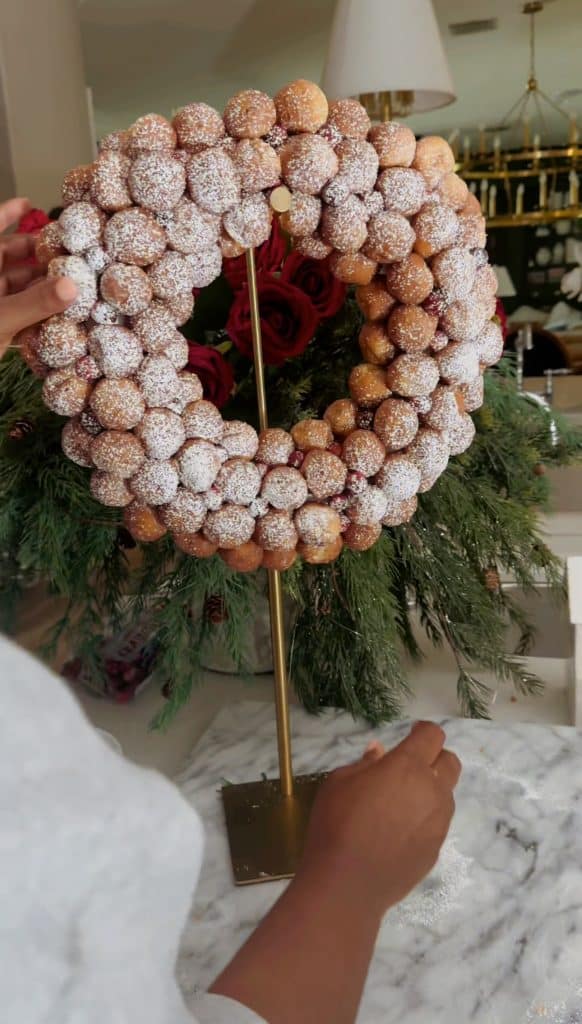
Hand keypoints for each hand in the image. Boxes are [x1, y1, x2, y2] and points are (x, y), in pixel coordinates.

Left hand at [0, 197, 76, 357]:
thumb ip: (34, 304)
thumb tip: (73, 286)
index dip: (6, 215)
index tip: (29, 204)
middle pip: (6, 260)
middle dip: (37, 256)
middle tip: (68, 253)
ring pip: (15, 290)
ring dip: (41, 290)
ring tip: (72, 286)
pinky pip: (16, 317)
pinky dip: (34, 316)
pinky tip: (58, 317)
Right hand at [210, 723, 460, 1023]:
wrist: (346, 884)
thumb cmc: (336, 824)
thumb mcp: (339, 782)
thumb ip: (366, 763)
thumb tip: (379, 752)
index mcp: (408, 766)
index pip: (432, 735)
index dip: (423, 731)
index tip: (410, 735)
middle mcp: (432, 790)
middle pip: (451, 762)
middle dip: (435, 757)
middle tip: (410, 767)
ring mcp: (438, 822)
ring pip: (447, 794)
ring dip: (431, 790)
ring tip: (401, 803)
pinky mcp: (436, 848)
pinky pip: (438, 822)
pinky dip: (425, 817)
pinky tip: (399, 831)